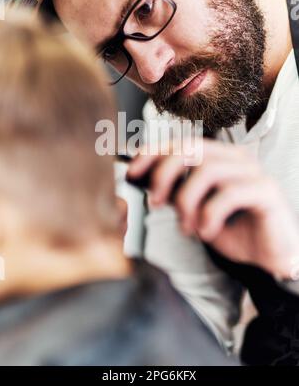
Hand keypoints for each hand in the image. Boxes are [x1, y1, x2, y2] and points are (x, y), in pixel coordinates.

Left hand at [127, 139, 298, 278]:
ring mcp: (253, 172)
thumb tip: (141, 178)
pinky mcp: (266, 191)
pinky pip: (229, 194)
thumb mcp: (194, 210)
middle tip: (154, 203)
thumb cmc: (232, 229)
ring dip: (188, 202)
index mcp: (219, 156)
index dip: (152, 154)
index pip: (180, 143)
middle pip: (191, 149)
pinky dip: (209, 215)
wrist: (268, 257)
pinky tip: (206, 232)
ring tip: (186, 228)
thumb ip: (173, 192)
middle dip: (164, 175)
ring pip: (207, 171)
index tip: (132, 173)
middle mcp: (236, 158)